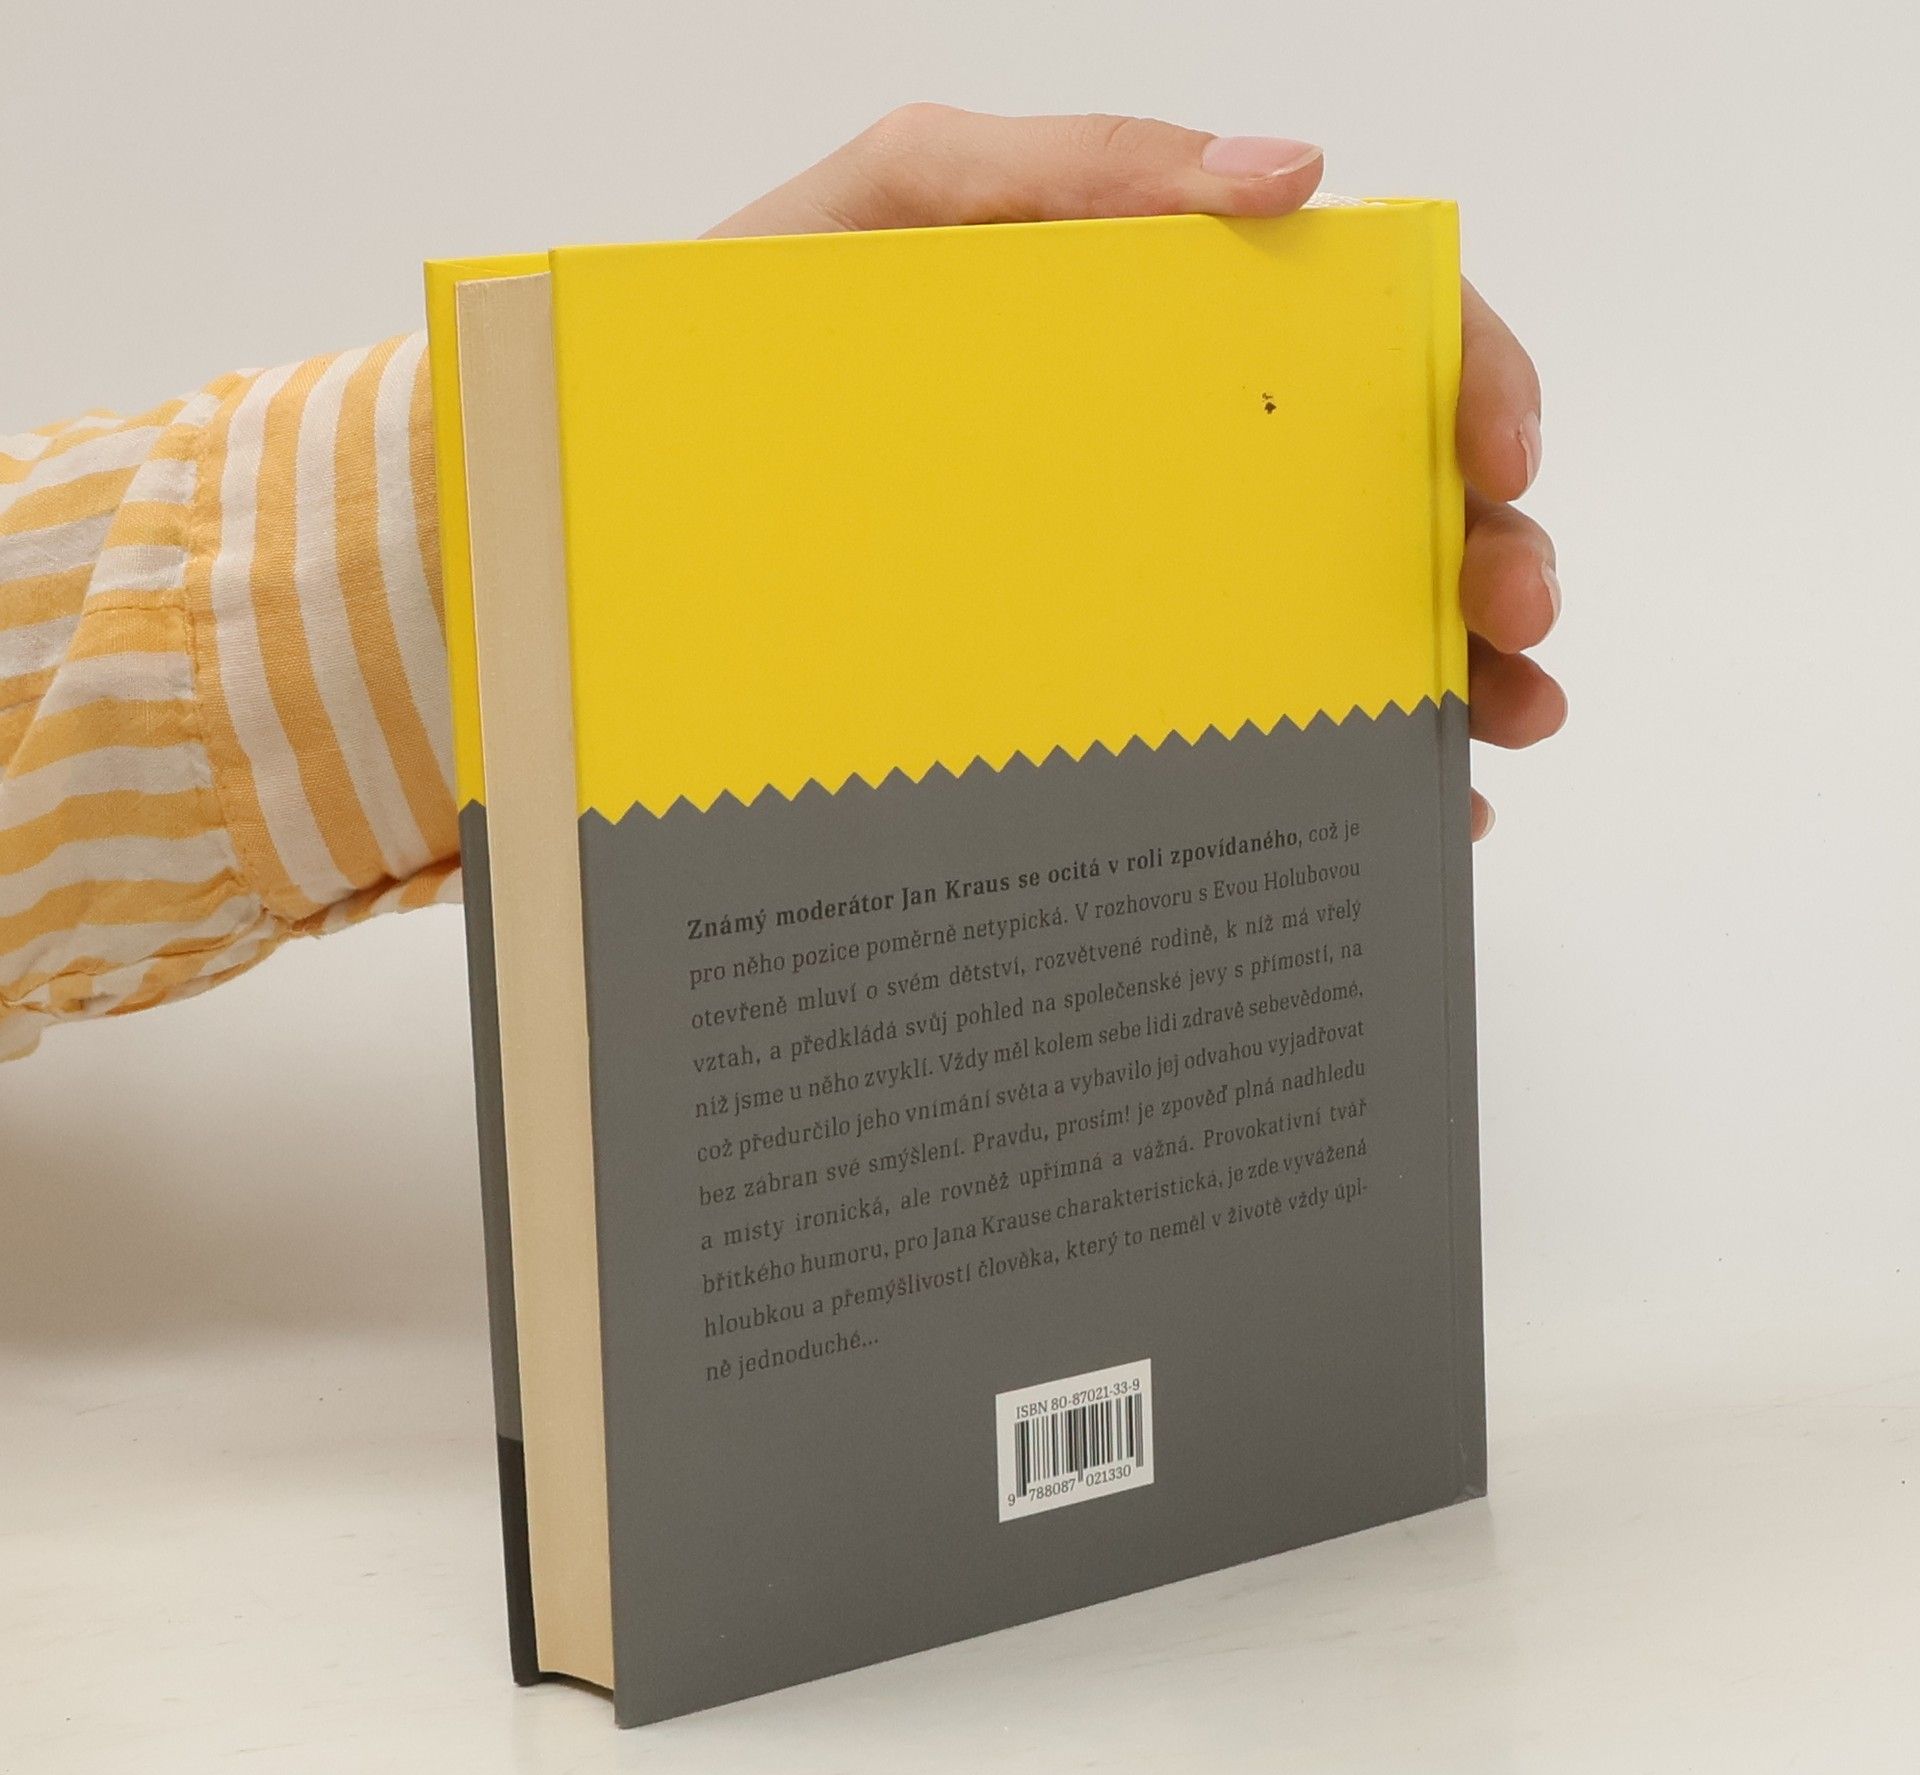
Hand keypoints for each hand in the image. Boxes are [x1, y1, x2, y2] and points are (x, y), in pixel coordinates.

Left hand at [708, 105, 1563, 840]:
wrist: (619, 514)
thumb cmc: (744, 351)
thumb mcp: (894, 210)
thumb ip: (1074, 165)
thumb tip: (1293, 172)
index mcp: (1152, 336)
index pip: (1357, 334)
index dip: (1466, 375)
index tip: (1504, 453)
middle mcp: (1171, 464)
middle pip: (1383, 492)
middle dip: (1489, 547)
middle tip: (1515, 618)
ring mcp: (1138, 587)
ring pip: (1345, 621)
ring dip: (1455, 667)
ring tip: (1497, 724)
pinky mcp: (1089, 697)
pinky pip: (1249, 733)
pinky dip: (1354, 762)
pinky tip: (1411, 806)